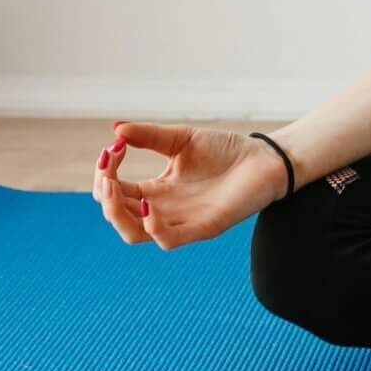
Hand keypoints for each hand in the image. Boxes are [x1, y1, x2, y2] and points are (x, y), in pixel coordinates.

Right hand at [91, 122, 287, 250]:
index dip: (106, 174)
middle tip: (109, 167)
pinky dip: (153, 228)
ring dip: (117, 213)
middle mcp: (164, 210)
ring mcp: (182, 221)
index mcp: (156, 191)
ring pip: (134, 234)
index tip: (114, 146)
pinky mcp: (203, 227)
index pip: (116, 193)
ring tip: (116, 186)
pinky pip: (169, 240)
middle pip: (118, 216)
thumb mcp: (182, 139)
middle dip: (105, 193)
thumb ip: (150, 136)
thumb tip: (116, 129)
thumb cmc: (226, 151)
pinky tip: (149, 206)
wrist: (265, 158)